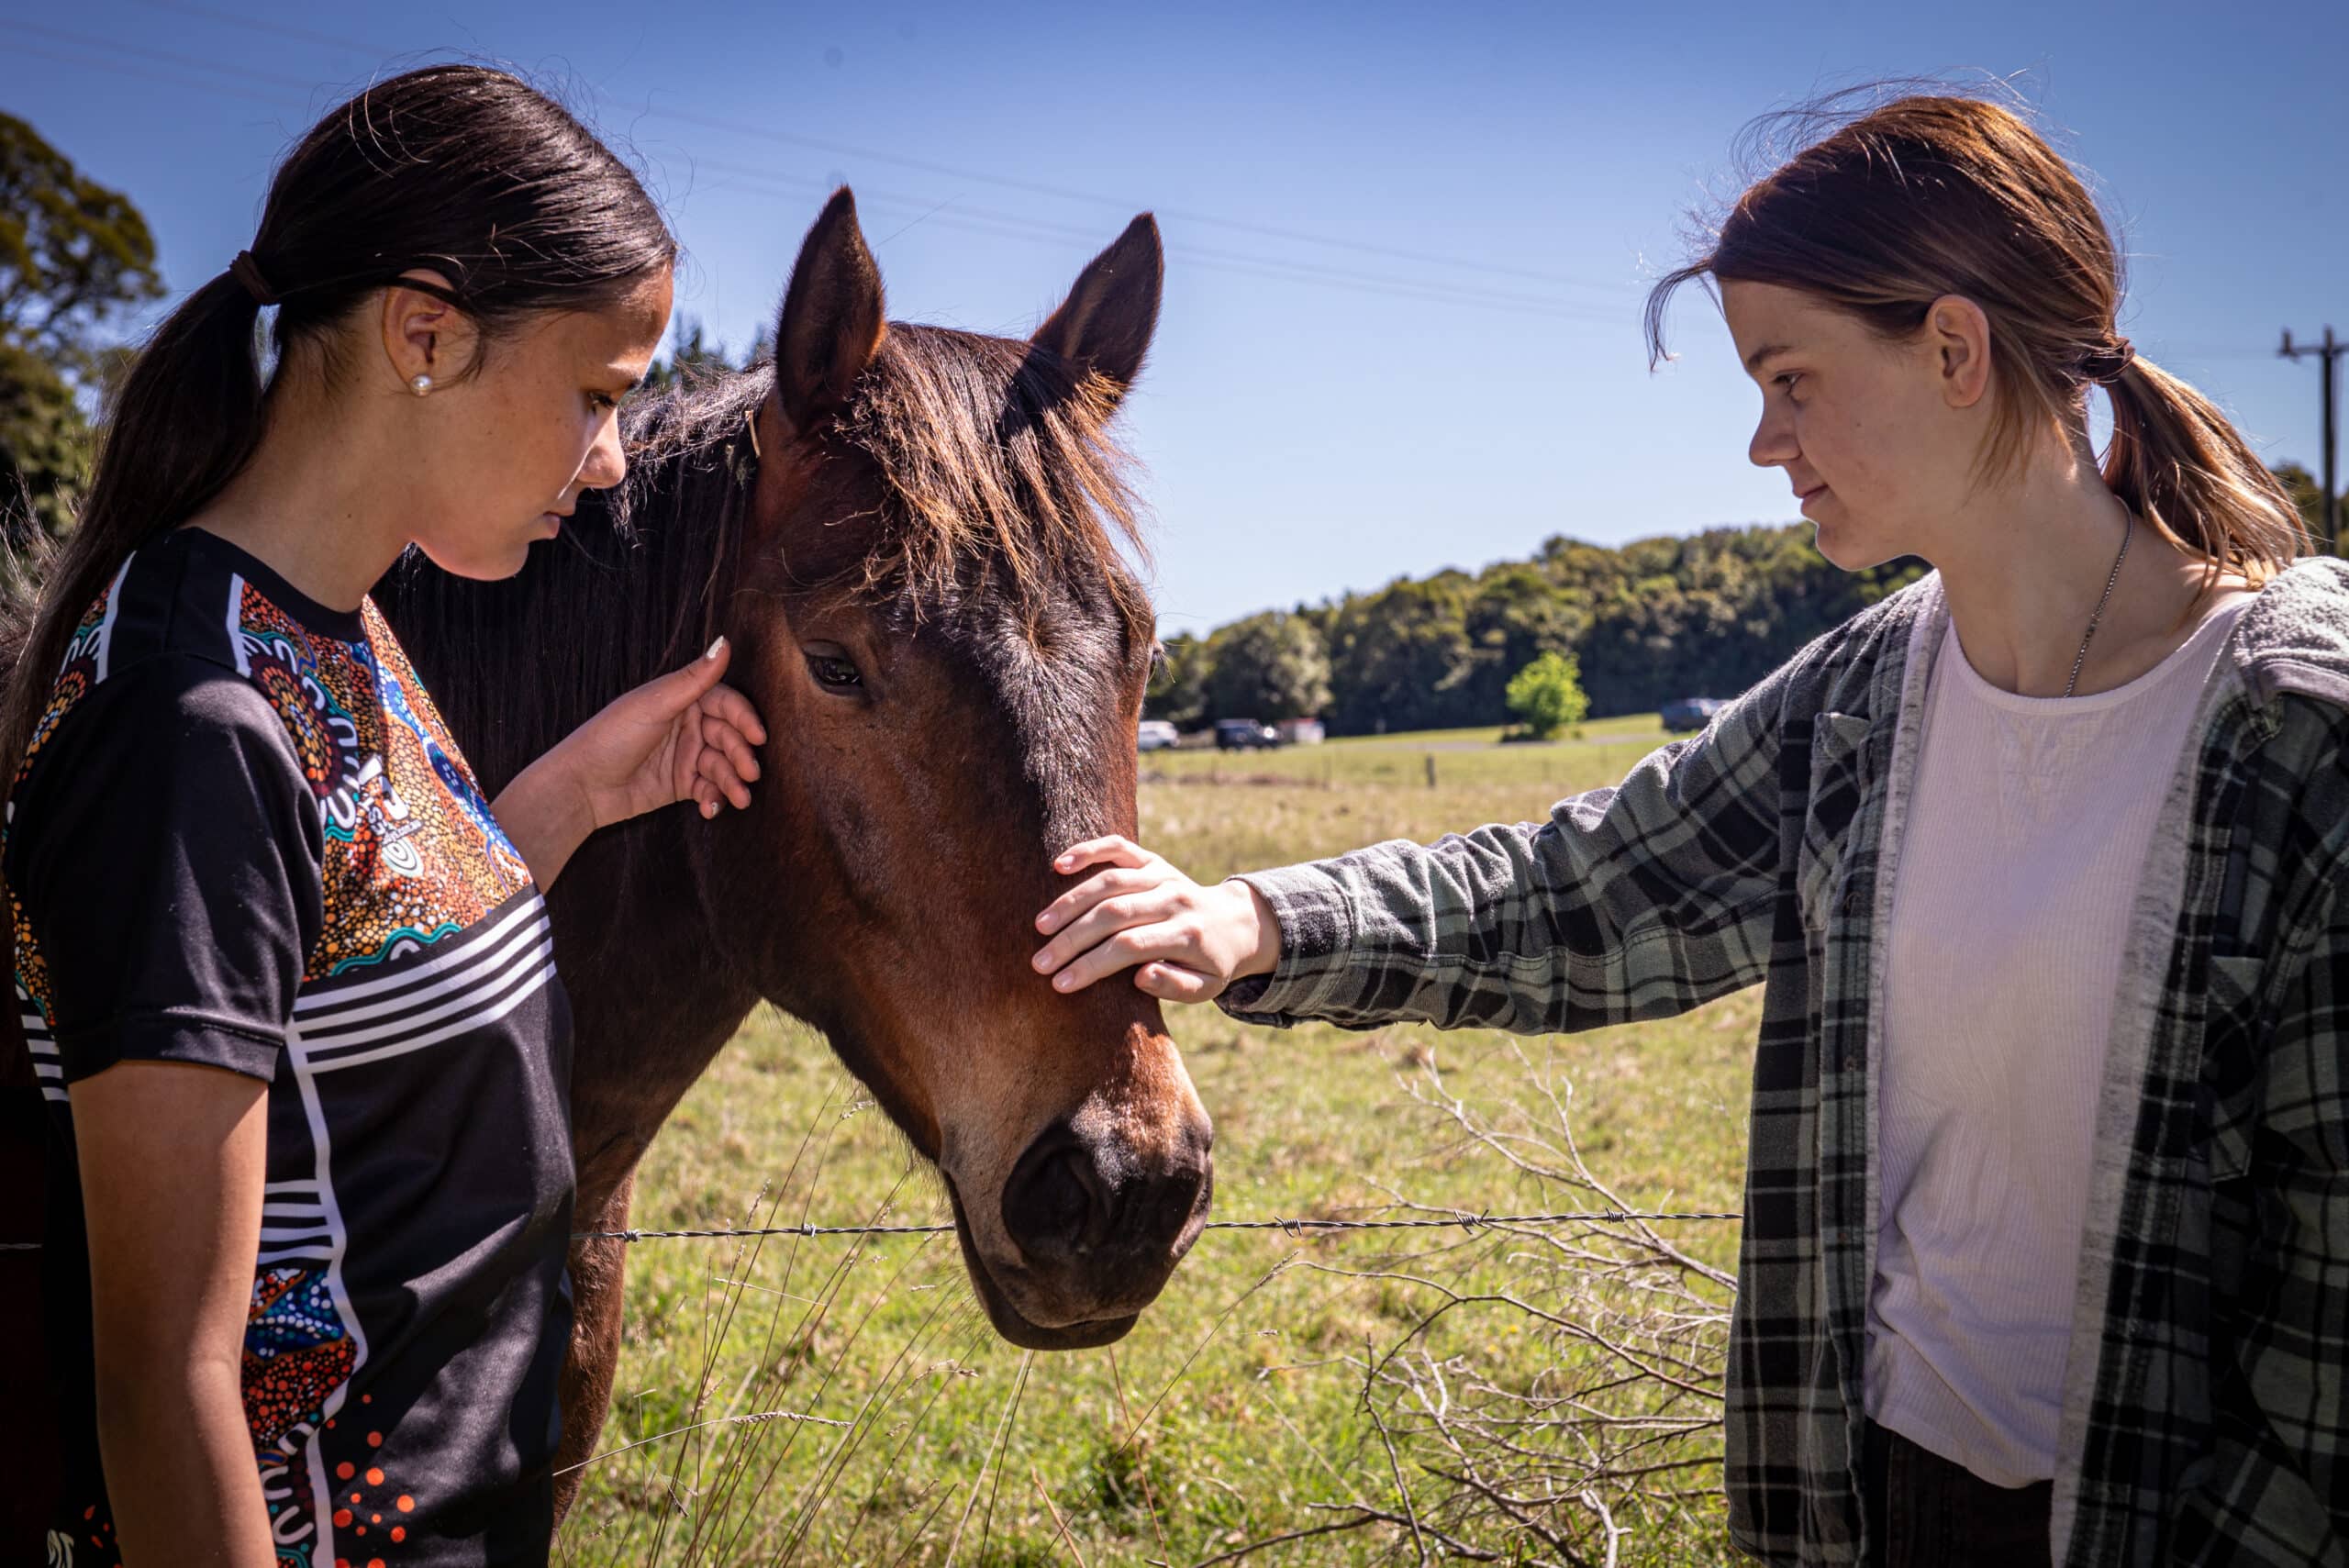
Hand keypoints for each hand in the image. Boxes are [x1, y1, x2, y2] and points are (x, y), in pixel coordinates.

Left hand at [561, 636, 767, 827]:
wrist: (582, 785)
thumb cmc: (611, 736)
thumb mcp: (655, 704)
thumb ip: (694, 678)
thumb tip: (724, 641)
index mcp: (681, 699)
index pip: (725, 703)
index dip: (744, 718)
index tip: (758, 736)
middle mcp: (687, 725)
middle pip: (729, 737)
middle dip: (741, 755)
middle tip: (750, 773)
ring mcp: (685, 756)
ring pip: (722, 766)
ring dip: (733, 782)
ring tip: (739, 798)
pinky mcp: (681, 784)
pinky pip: (708, 789)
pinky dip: (714, 799)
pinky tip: (710, 809)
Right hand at [1031, 834, 1281, 1001]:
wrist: (1232, 923)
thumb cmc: (1211, 964)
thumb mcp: (1206, 987)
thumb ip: (1176, 986)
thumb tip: (1141, 976)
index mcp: (1186, 933)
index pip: (1130, 947)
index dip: (1093, 964)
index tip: (1061, 983)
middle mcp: (1174, 898)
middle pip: (1114, 914)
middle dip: (1073, 939)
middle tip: (1040, 962)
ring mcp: (1162, 874)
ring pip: (1109, 881)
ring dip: (1070, 902)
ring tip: (1041, 926)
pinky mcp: (1152, 860)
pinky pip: (1118, 847)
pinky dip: (1088, 851)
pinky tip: (1059, 864)